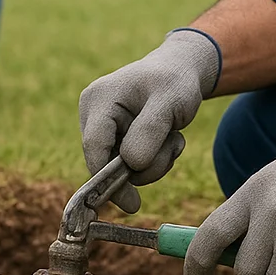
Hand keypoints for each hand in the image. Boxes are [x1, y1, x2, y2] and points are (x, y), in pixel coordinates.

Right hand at [77, 29, 220, 212]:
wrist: (181, 70)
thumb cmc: (175, 80)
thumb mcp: (170, 101)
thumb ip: (150, 130)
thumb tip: (131, 164)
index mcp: (99, 99)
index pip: (94, 146)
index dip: (108, 177)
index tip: (132, 204)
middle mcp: (94, 113)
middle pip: (107, 161)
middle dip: (144, 165)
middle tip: (173, 147)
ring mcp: (103, 127)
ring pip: (122, 167)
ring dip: (154, 162)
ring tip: (173, 138)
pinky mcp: (115, 138)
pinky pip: (131, 164)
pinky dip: (154, 159)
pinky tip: (168, 139)